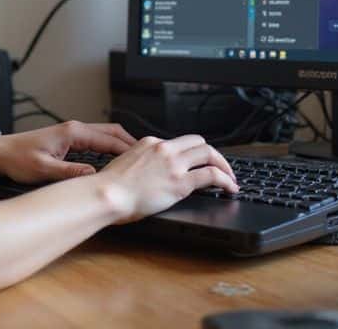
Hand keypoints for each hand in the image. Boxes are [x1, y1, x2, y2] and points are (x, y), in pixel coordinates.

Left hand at [0, 120, 135, 184]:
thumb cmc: (16, 159)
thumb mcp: (43, 169)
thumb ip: (69, 173)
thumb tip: (92, 177)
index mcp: (72, 133)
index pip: (108, 139)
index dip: (128, 150)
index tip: (143, 161)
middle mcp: (74, 129)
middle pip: (111, 132)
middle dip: (130, 144)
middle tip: (147, 158)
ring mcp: (71, 133)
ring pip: (104, 136)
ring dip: (120, 145)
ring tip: (135, 161)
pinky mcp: (67, 139)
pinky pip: (95, 141)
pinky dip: (108, 148)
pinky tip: (112, 161)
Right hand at [98, 134, 238, 222]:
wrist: (107, 194)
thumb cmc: (109, 186)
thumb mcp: (124, 163)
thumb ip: (140, 162)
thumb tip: (147, 173)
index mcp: (149, 143)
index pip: (178, 142)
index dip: (192, 152)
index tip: (197, 161)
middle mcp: (164, 149)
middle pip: (198, 142)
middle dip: (212, 155)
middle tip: (220, 167)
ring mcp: (174, 164)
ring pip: (209, 154)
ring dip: (224, 165)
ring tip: (230, 178)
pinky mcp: (180, 182)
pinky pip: (212, 175)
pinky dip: (226, 180)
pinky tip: (230, 188)